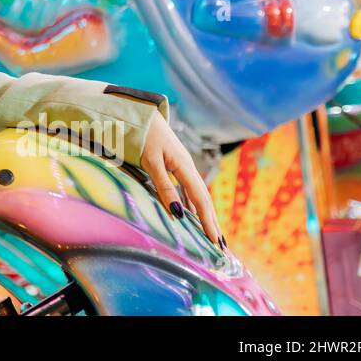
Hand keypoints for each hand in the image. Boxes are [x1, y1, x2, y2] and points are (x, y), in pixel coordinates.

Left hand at [140, 113, 226, 249]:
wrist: (138, 113)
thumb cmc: (142, 135)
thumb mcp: (150, 161)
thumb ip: (163, 186)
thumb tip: (178, 213)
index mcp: (184, 166)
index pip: (200, 200)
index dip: (208, 222)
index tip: (217, 242)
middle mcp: (187, 167)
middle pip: (204, 199)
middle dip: (213, 223)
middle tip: (221, 247)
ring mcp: (182, 166)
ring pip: (197, 195)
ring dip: (205, 216)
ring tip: (211, 236)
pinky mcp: (175, 165)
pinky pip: (188, 190)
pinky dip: (192, 205)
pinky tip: (190, 215)